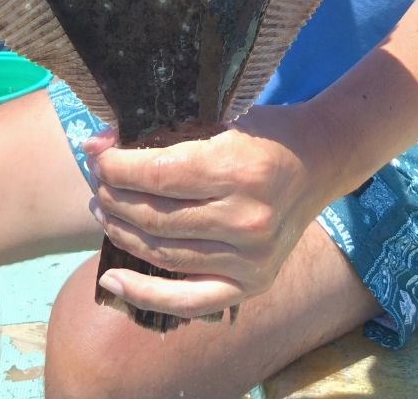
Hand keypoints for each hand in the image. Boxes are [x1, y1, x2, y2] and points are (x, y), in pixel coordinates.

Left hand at [83, 102, 335, 319]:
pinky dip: (145, 294)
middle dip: (115, 197)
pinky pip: (189, 300)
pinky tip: (112, 278)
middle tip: (98, 182)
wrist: (321, 161)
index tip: (97, 156)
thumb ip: (164, 134)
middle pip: (156, 217)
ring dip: (123, 232)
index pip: (159, 176)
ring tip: (105, 211)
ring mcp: (251, 260)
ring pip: (164, 254)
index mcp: (240, 169)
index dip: (118, 168)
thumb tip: (96, 142)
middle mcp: (246, 220)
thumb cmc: (266, 133)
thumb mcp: (221, 117)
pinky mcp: (253, 285)